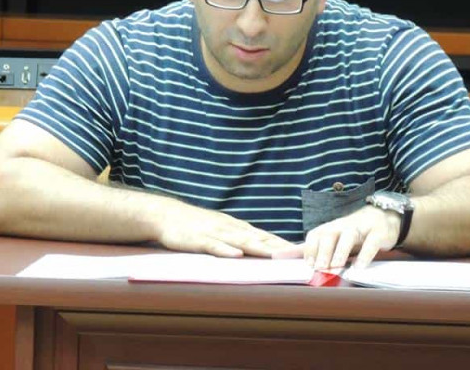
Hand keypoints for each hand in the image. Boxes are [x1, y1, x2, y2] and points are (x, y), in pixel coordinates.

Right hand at [153, 199, 294, 257]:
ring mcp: (215, 233)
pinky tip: (237, 255)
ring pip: (241, 241)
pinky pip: (214, 246)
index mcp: (237, 228)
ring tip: (276, 255)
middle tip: (298, 255)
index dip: (284, 245)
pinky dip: (226, 250)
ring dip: (259, 248)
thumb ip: (239, 239)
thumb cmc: (196, 225)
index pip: (266, 237)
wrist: (167, 214)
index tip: (302, 252)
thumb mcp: (221, 230)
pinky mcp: (199, 239)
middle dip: (279, 247)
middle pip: (259, 239)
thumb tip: (259, 250)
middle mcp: (230, 228)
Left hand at [300, 206, 399, 269]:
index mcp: (332, 227)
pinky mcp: (379, 233)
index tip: (308, 264)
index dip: (310, 248)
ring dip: (340, 251)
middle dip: (323, 251)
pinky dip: (365, 255)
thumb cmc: (355, 231)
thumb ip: (316, 247)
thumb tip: (289, 256)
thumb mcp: (336, 237)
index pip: (316, 233)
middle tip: (319, 268)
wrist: (385, 216)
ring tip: (335, 267)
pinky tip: (359, 267)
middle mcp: (345, 225)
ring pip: (349, 235)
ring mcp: (362, 227)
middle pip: (330, 233)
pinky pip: (371, 242)